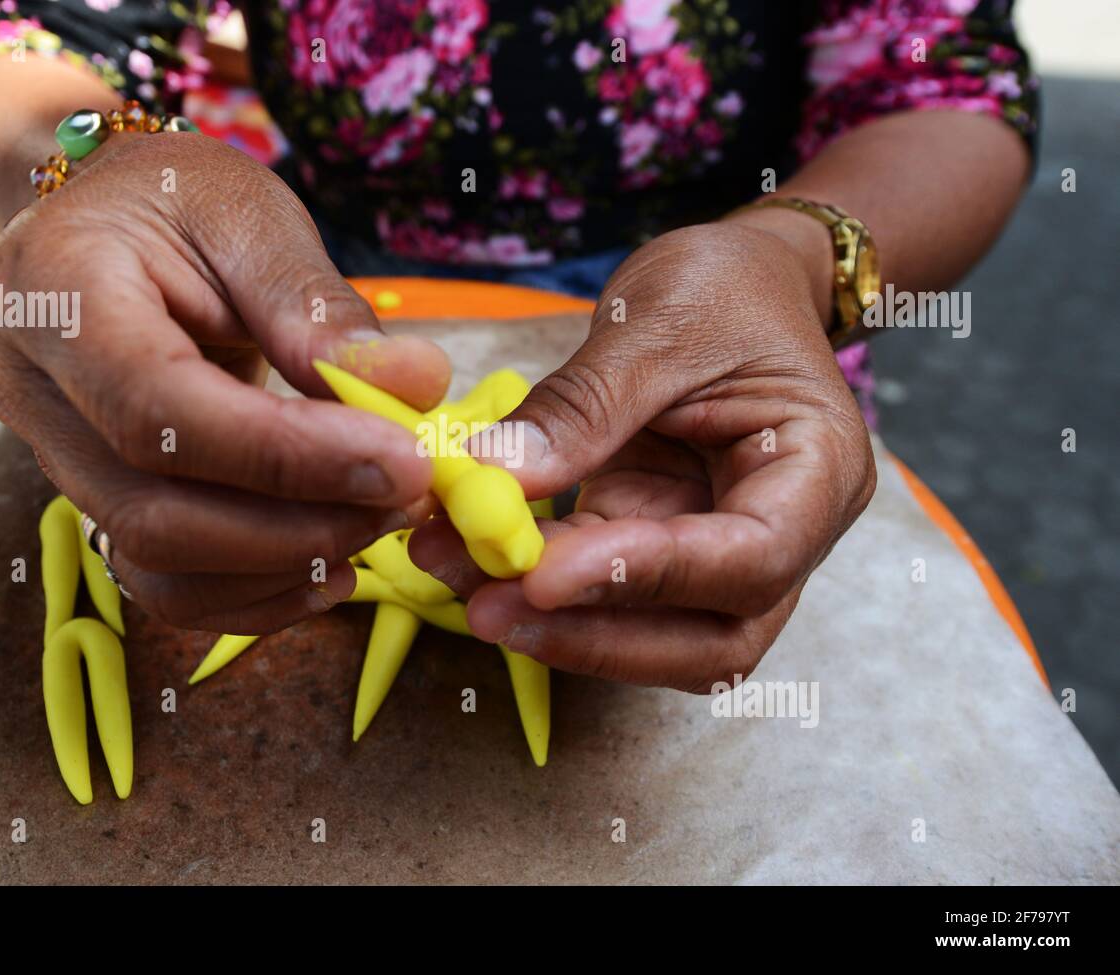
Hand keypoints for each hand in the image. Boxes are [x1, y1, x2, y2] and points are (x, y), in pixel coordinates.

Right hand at [0, 133, 448, 632]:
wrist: (108, 220)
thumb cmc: (177, 201)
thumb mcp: (250, 218)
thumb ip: (320, 310)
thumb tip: (415, 388)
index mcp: (57, 295)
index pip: (162, 412)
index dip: (288, 457)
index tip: (404, 461)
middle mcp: (30, 390)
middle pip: (154, 513)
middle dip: (298, 526)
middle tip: (407, 498)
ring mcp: (48, 457)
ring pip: (157, 563)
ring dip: (285, 566)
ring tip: (378, 522)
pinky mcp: (89, 499)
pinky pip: (164, 583)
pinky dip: (256, 591)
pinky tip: (332, 565)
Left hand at [409, 222, 875, 690]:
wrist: (739, 280)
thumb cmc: (726, 288)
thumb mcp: (655, 325)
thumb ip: (581, 407)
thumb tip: (493, 476)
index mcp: (818, 471)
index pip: (752, 558)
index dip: (647, 577)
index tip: (544, 574)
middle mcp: (785, 532)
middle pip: (714, 637)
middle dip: (598, 635)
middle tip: (492, 610)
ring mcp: (720, 549)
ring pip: (657, 632)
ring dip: (560, 624)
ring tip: (464, 582)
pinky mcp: (659, 542)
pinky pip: (605, 587)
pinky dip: (540, 583)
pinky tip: (471, 558)